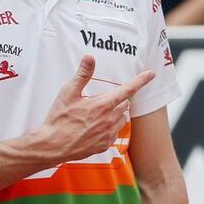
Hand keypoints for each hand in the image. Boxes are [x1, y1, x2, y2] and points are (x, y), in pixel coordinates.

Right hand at [41, 55, 155, 162]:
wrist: (52, 145)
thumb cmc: (59, 119)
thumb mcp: (68, 92)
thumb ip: (82, 74)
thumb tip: (90, 57)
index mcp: (103, 105)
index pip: (128, 90)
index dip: (141, 80)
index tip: (151, 74)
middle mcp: (109, 120)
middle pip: (124, 104)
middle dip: (117, 100)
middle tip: (98, 101)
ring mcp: (108, 134)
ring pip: (122, 118)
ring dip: (115, 114)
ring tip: (96, 115)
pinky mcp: (105, 145)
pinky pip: (115, 132)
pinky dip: (109, 127)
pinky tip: (94, 127)